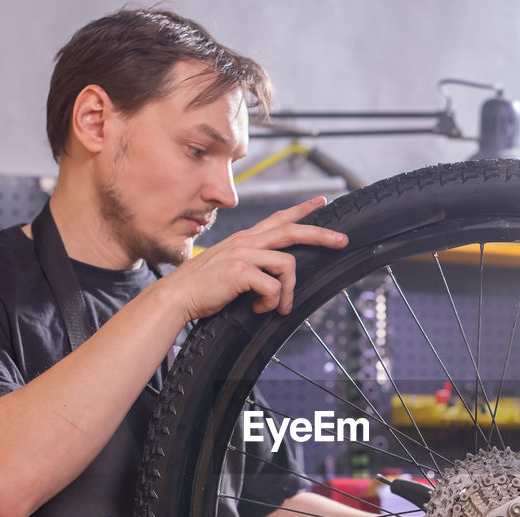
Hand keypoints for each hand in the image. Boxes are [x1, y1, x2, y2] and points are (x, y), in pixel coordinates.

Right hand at [169, 196, 347, 321]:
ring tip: (276, 307)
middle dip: (321, 234)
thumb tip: (273, 278)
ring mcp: (243, 254)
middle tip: (342, 241)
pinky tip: (258, 309)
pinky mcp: (240, 271)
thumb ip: (251, 265)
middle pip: (292, 230)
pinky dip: (270, 303)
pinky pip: (273, 287)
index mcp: (245, 240)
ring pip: (288, 265)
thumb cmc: (203, 288)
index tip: (321, 203)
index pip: (278, 218)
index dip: (302, 210)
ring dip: (288, 292)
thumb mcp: (230, 268)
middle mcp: (246, 242)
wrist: (177, 297)